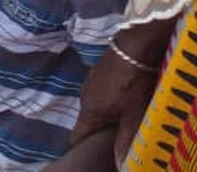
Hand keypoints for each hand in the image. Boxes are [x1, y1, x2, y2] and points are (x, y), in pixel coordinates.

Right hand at [71, 45, 159, 162]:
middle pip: (86, 123)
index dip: (82, 148)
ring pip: (92, 108)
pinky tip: (119, 100)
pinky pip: (96, 95)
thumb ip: (124, 139)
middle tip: (111, 136)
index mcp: (89, 111)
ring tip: (118, 118)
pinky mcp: (95, 76)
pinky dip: (105, 102)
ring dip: (102, 115)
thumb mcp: (133, 115)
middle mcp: (83, 99)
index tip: (90, 152)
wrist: (131, 48)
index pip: (77, 136)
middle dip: (96, 132)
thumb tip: (119, 162)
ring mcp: (88, 85)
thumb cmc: (131, 83)